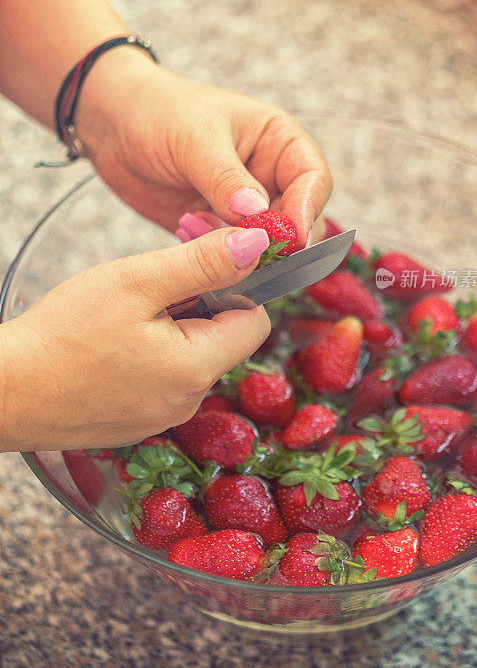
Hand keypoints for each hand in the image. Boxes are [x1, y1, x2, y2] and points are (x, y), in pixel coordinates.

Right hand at [0, 227, 270, 451]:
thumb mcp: (138, 281)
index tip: (195, 270)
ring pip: (192, 358)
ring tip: (125, 317)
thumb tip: (259, 244)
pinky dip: (151, 356)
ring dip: (173, 329)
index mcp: (199, 368)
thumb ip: (204, 262)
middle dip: (199, 306)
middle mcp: (190, 401)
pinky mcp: (137, 423)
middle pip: (224, 340)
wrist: (5, 392)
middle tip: (151, 288)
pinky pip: (165, 380)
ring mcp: (162, 418)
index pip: (255, 320)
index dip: (233, 287)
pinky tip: (112, 345)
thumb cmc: (64, 333)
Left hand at [76, 49, 331, 243]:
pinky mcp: (217, 230)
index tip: (289, 237)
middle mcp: (270, 177)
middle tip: (251, 258)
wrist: (111, 123)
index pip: (313, 181)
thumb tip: (257, 213)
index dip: (307, 211)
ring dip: (244, 255)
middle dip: (278, 243)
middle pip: (296, 222)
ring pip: (264, 245)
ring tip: (210, 246)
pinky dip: (217, 260)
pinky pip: (230, 256)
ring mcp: (244, 207)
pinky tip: (190, 243)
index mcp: (279, 142)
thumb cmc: (158, 111)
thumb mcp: (194, 138)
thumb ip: (225, 178)